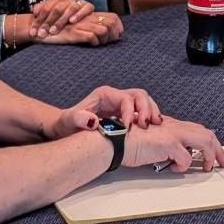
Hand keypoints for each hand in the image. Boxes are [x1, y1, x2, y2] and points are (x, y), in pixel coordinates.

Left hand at [28, 0, 93, 38]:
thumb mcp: (51, 10)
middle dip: (48, 22)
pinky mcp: (88, 6)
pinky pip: (85, 8)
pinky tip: (72, 21)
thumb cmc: (64, 13)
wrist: (81, 11)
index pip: (46, 8)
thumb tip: (34, 11)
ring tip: (54, 30)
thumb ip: (42, 9)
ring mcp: (78, 1)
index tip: (34, 31)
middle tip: (42, 33)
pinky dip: (78, 14)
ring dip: (61, 21)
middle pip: (56, 9)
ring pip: (69, 9)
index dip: (39, 20)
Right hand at [36, 12, 122, 45]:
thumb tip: (103, 33)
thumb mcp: (75, 26)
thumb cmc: (58, 29)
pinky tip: (91, 44)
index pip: (113, 17)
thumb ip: (87, 26)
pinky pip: (91, 37)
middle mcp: (86, 19)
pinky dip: (94, 42)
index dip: (118, 27)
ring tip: (101, 43)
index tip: (117, 35)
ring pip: (103, 29)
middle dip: (115, 34)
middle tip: (111, 41)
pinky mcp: (74, 33)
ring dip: (106, 39)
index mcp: (88, 16)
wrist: (39, 28)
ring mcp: (80, 25)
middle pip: (112, 22)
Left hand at [48, 84, 165, 138]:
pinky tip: (152, 129)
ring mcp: (122, 104)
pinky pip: (143, 112)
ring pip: (144, 101)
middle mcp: (115, 97)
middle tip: (147, 124)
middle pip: (139, 95)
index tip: (129, 126)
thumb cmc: (67, 124)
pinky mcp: (126, 114)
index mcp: (104, 94)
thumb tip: (92, 121)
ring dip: (152, 112)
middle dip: (146, 108)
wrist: (67, 129)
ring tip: (155, 125)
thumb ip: (78, 118)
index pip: (125, 98)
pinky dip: (150, 118)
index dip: (130, 111)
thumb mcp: (68, 121)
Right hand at [123, 118, 223, 172]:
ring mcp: (172, 134)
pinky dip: (183, 166)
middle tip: (222, 163)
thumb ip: (164, 146)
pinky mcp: (168, 143)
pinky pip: (185, 158)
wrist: (114, 139)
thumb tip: (175, 158)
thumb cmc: (127, 141)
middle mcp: (174, 126)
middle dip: (218, 150)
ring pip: (204, 141)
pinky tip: (174, 168)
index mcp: (171, 125)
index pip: (197, 130)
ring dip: (209, 156)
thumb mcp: (151, 142)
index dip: (209, 142)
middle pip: (207, 134)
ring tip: (207, 168)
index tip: (215, 155)